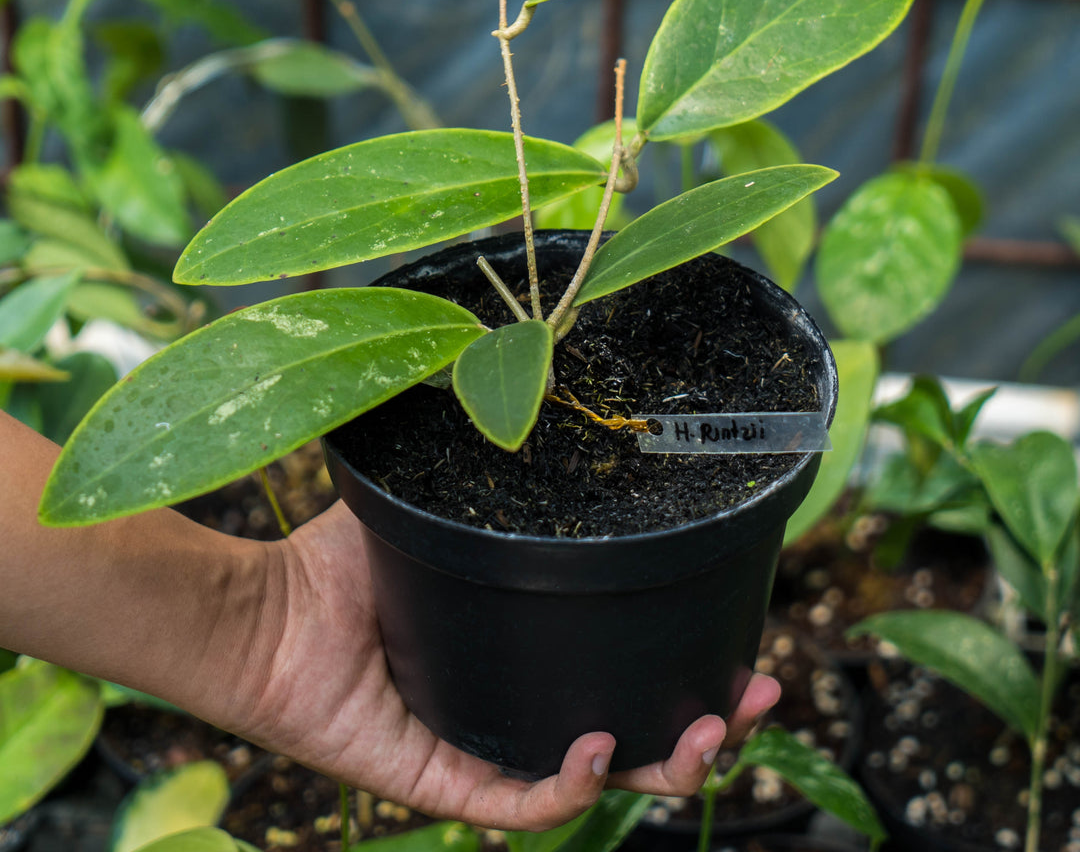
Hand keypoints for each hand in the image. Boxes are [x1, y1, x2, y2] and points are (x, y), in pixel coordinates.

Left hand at [222, 500, 780, 831]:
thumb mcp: (436, 501)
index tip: (742, 640)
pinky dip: (569, 786)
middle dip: (707, 728)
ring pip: (596, 781)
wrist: (262, 610)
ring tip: (710, 728)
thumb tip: (538, 382)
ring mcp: (484, 749)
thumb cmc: (340, 559)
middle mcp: (516, 704)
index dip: (687, 663)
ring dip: (663, 765)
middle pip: (635, 736)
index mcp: (526, 649)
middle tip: (753, 695)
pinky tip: (597, 742)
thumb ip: (486, 460)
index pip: (624, 668)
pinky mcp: (440, 782)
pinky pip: (519, 806)